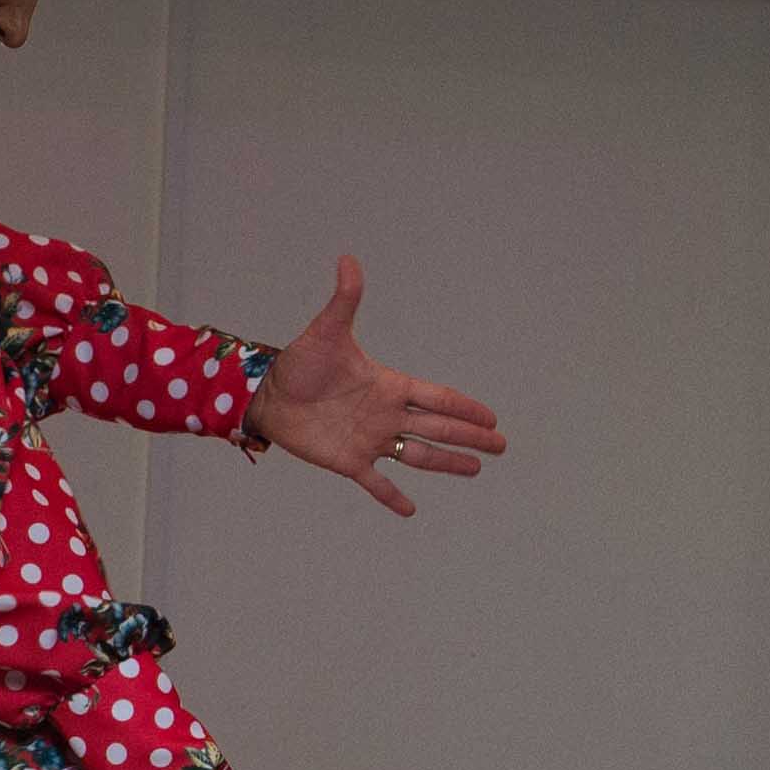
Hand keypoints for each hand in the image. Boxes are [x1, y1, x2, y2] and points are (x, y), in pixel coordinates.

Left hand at [244, 259, 507, 517]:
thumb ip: (345, 300)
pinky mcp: (349, 461)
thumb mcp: (326, 331)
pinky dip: (392, 496)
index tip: (491, 416)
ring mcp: (370, 440)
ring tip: (475, 469)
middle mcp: (386, 415)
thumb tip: (347, 259)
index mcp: (389, 386)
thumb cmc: (299, 362)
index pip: (437, 398)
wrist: (267, 394)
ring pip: (419, 455)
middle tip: (501, 445)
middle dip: (470, 436)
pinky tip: (410, 511)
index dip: (465, 407)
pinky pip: (376, 482)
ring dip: (447, 462)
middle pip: (438, 428)